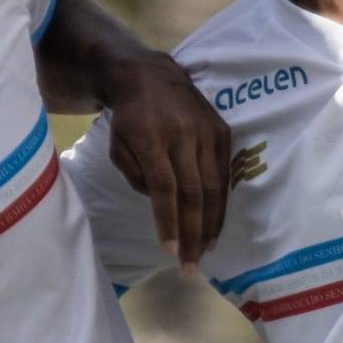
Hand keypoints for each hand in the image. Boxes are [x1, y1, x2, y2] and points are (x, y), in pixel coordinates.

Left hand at [104, 52, 230, 276]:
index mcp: (151, 138)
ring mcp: (206, 131)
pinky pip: (225, 173)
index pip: (164, 187)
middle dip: (192, 234)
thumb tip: (161, 206)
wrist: (151, 75)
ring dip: (210, 225)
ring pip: (214, 187)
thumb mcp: (117, 146)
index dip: (168, 221)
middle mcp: (183, 135)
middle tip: (190, 267)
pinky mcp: (222, 130)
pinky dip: (221, 203)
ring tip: (204, 252)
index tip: (168, 251)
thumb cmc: (128, 118)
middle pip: (193, 193)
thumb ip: (136, 177)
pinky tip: (215, 226)